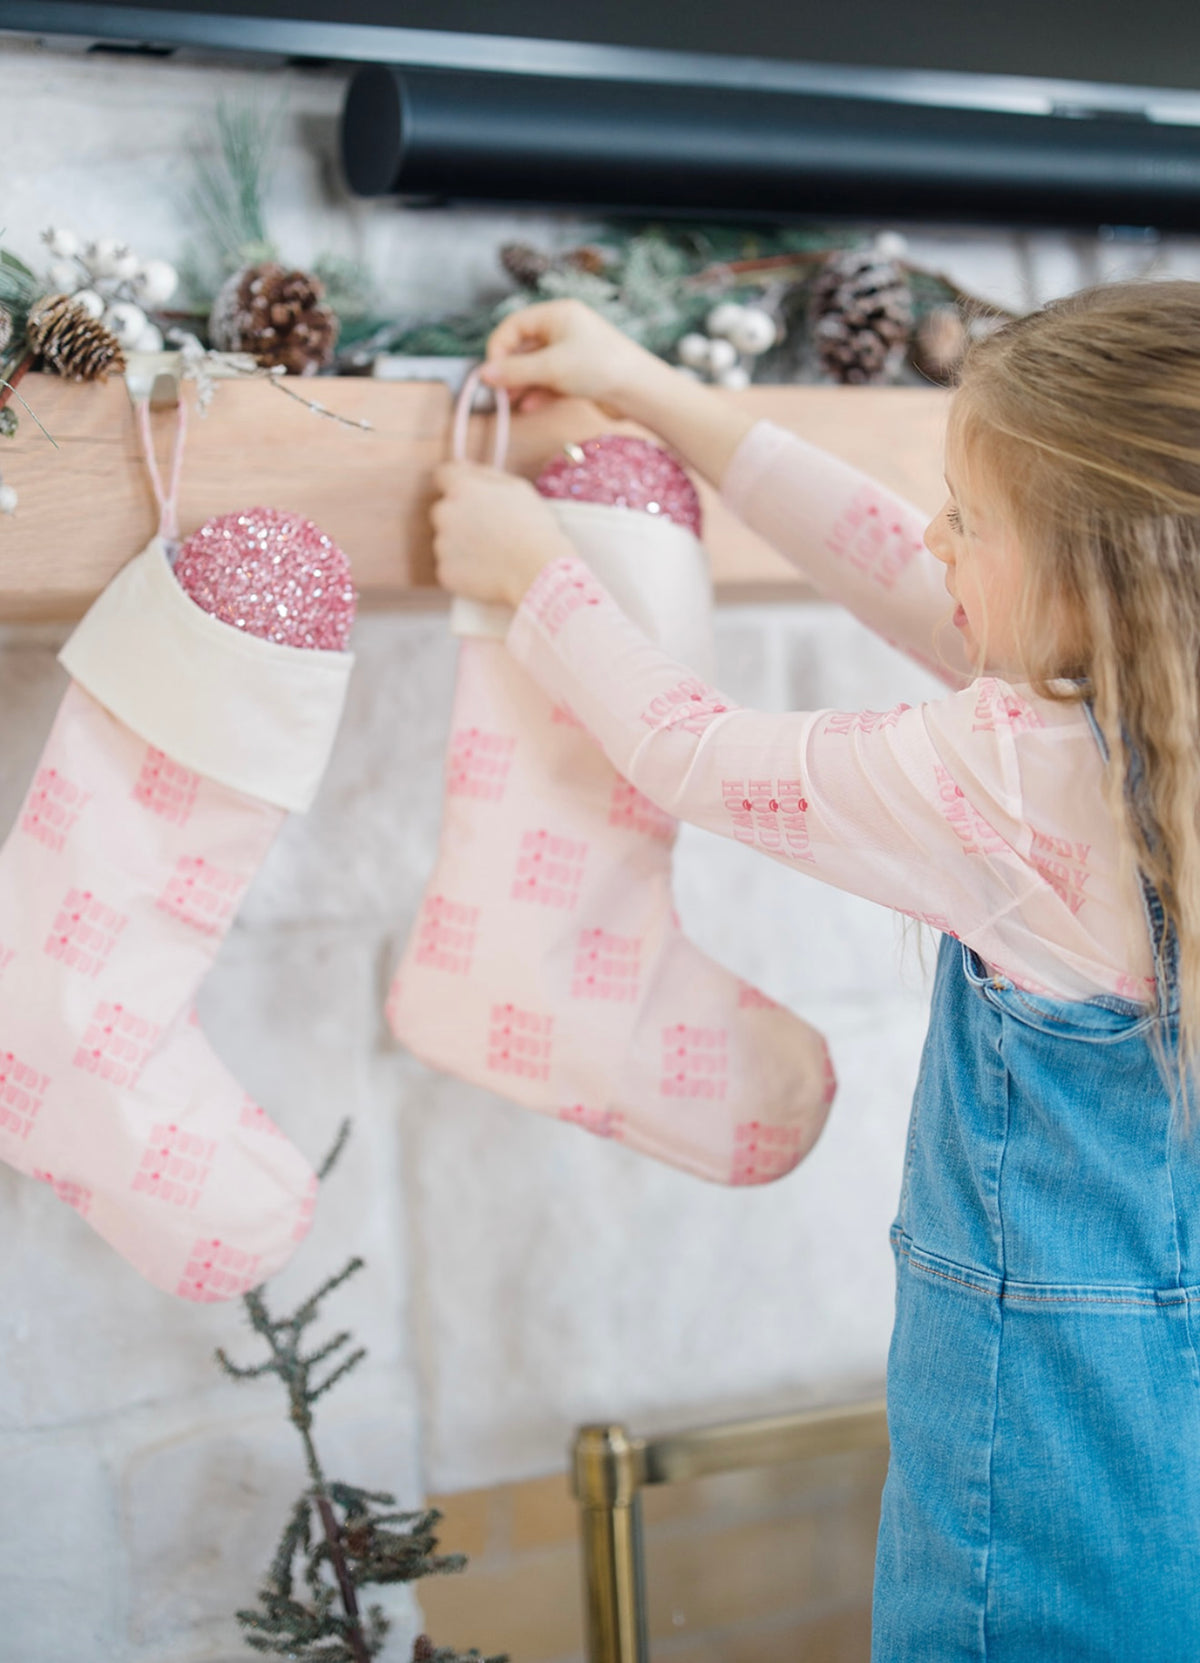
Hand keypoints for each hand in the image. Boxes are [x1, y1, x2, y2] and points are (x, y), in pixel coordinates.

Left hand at [431, 460, 574, 607]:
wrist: (536, 570)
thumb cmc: (533, 527)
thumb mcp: (517, 487)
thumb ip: (484, 474)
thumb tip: (463, 467)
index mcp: (462, 488)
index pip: (443, 475)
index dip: (457, 484)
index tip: (471, 497)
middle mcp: (445, 513)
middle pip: (444, 510)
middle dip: (460, 517)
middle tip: (490, 531)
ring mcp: (442, 545)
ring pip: (446, 540)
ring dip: (462, 544)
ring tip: (493, 554)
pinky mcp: (444, 572)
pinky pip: (450, 567)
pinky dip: (464, 570)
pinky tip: (487, 571)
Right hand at [480, 298, 659, 417]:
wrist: (640, 391)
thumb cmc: (599, 368)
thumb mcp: (551, 368)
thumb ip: (515, 371)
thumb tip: (484, 374)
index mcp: (557, 314)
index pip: (514, 325)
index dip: (498, 348)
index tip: (491, 374)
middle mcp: (564, 329)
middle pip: (524, 347)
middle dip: (510, 370)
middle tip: (499, 394)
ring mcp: (572, 352)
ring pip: (537, 367)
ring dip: (522, 385)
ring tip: (512, 403)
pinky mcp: (580, 374)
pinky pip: (551, 381)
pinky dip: (539, 392)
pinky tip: (529, 407)